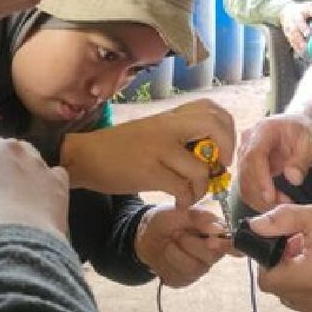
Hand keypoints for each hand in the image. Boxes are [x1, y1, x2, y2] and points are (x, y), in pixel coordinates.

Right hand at [63, 98, 235, 208]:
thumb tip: (210, 156)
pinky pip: (182, 188)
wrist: (83, 156)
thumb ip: (177, 137)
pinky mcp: (148, 171)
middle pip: (215, 127)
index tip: (220, 151)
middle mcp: (166, 127)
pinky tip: (179, 202)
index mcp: (168, 117)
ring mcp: (158, 148)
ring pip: (201, 168)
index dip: (227, 130)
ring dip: (202, 189)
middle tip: (218, 169)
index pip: (212, 109)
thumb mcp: (151, 133)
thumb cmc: (118, 148)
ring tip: (191, 195)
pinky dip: (186, 200)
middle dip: (226, 152)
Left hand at [134, 203, 231, 287]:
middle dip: (189, 243)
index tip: (210, 241)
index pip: (233, 246)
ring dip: (175, 252)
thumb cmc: (165, 221)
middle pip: (211, 256)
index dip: (224, 246)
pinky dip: (167, 263)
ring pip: (193, 267)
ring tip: (169, 241)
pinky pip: (179, 276)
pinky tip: (166, 254)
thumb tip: (217, 226)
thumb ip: (196, 217)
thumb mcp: (176, 212)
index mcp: (216, 233)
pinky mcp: (186, 279)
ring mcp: (200, 268)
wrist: (143, 236)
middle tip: (176, 233)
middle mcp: (213, 253)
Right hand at [236, 113, 311, 211]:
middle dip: (262, 193)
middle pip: (245, 172)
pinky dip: (258, 199)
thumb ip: (302, 160)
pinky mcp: (244, 167)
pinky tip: (275, 203)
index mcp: (262, 131)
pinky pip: (246, 187)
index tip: (270, 196)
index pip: (254, 155)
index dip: (260, 177)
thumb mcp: (310, 143)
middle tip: (284, 205)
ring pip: (243, 183)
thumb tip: (293, 178)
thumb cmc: (302, 133)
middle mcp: (247, 142)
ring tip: (282, 205)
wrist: (294, 128)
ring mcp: (243, 155)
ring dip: (259, 199)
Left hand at [246, 203, 311, 311]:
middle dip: (280, 266)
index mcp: (311, 278)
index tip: (282, 244)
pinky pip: (300, 300)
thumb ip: (282, 219)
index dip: (267, 260)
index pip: (266, 281)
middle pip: (276, 287)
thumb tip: (254, 226)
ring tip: (308, 255)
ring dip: (290, 276)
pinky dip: (302, 284)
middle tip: (297, 246)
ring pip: (286, 294)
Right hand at [279, 1, 311, 55]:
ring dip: (298, 40)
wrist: (285, 11)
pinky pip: (290, 40)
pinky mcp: (287, 32)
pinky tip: (301, 52)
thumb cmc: (304, 9)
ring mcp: (290, 25)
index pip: (310, 10)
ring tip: (304, 48)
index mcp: (304, 9)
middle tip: (308, 34)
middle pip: (299, 22)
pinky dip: (295, 46)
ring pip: (293, 33)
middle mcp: (296, 17)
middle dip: (303, 27)